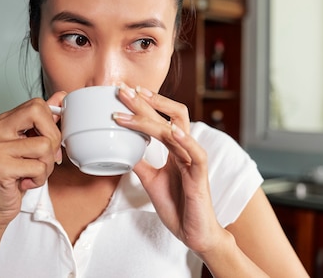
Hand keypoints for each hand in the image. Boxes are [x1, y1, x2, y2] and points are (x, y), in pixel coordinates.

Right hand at [0, 92, 65, 226]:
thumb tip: (61, 96)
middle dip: (52, 140)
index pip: (38, 105)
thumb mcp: (33, 144)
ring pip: (44, 145)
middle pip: (40, 115)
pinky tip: (25, 182)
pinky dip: (39, 179)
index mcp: (4, 121)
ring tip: (32, 173)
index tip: (49, 142)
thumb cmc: (17, 174)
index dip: (52, 124)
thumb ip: (45, 119)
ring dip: (46, 166)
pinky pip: (38, 167)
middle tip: (43, 159)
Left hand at [113, 83, 224, 254]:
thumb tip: (122, 149)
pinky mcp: (201, 174)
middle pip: (169, 115)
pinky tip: (172, 130)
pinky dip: (185, 140)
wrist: (194, 233)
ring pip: (177, 128)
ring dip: (153, 115)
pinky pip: (196, 153)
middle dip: (146, 101)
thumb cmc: (178, 206)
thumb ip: (140, 163)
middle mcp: (185, 148)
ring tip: (134, 104)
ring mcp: (194, 159)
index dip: (144, 105)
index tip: (124, 93)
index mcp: (175, 149)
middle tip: (124, 89)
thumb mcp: (151, 181)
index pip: (160, 119)